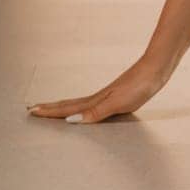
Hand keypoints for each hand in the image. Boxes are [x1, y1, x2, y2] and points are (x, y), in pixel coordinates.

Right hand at [25, 57, 169, 123]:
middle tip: (33, 109)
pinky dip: (82, 106)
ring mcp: (108, 95)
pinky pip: (92, 103)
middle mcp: (98, 98)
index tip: (32, 111)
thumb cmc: (140, 85)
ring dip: (64, 107)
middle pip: (69, 104)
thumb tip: (70, 121)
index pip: (67, 108)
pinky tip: (86, 108)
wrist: (157, 68)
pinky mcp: (118, 94)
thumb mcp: (118, 102)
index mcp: (96, 101)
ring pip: (79, 103)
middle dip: (51, 108)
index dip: (50, 111)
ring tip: (52, 108)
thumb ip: (95, 112)